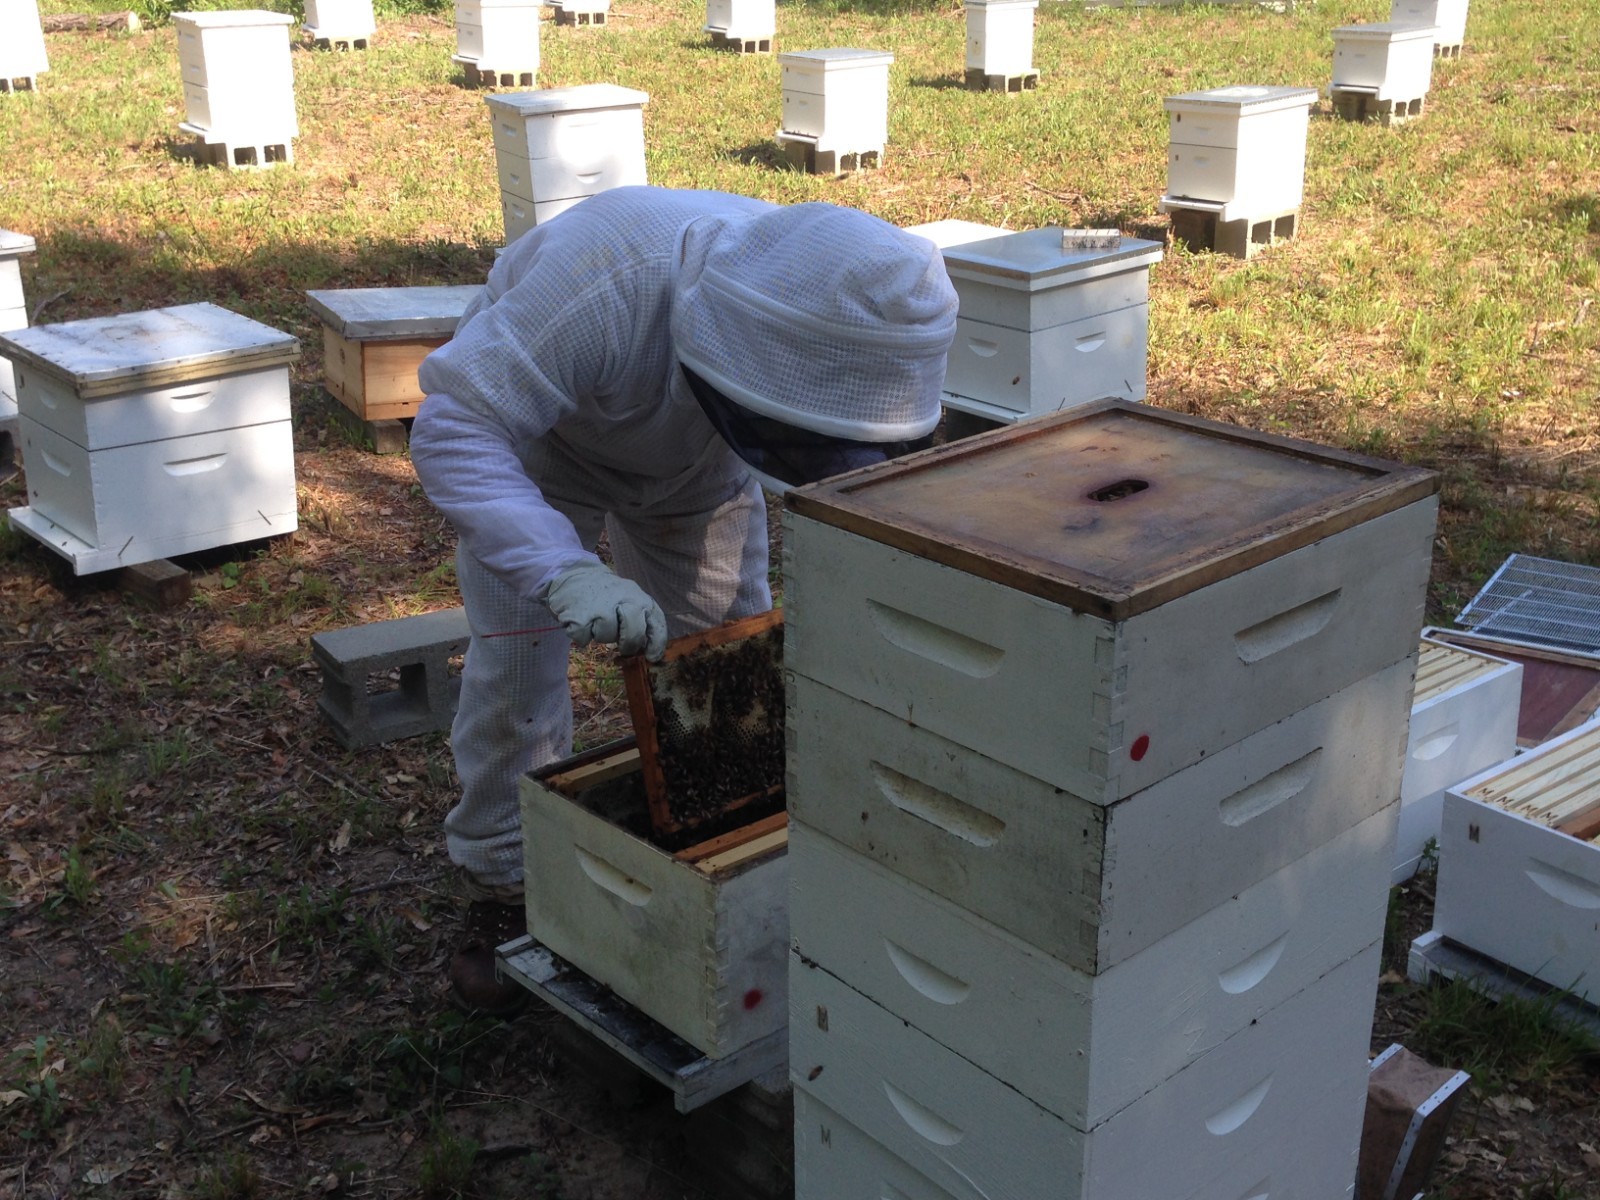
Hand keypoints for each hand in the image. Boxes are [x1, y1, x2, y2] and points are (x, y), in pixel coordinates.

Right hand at [542, 563, 668, 660]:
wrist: (572, 573)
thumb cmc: (605, 594)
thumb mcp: (627, 598)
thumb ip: (639, 618)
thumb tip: (647, 647)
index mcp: (638, 597)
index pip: (655, 621)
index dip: (657, 643)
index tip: (652, 657)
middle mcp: (621, 600)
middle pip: (633, 633)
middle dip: (629, 644)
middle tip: (623, 647)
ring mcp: (599, 607)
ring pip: (607, 637)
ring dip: (600, 635)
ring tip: (594, 621)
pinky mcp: (579, 616)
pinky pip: (584, 638)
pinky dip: (581, 636)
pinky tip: (580, 622)